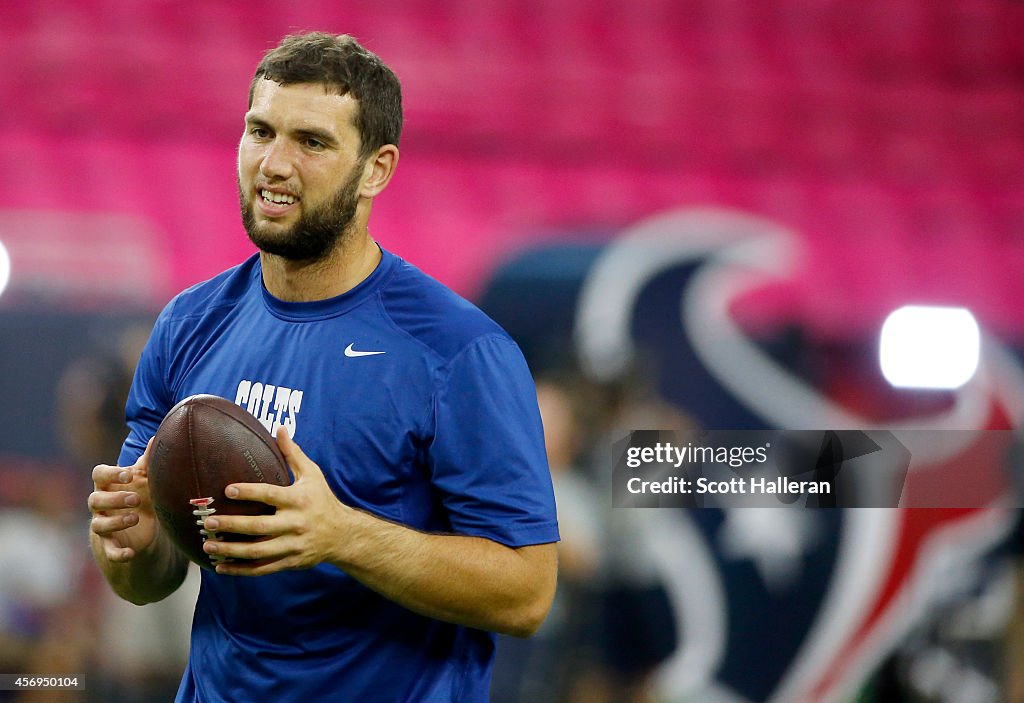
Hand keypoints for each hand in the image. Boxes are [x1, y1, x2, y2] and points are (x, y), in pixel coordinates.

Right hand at [88, 440, 157, 562]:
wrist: (139, 530)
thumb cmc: (139, 497)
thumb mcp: (145, 480)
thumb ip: (148, 462)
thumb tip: (159, 436)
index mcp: (109, 485)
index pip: (98, 474)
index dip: (110, 473)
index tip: (128, 474)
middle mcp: (101, 506)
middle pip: (94, 499)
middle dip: (114, 499)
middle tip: (136, 499)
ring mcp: (103, 526)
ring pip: (98, 524)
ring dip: (116, 521)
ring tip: (135, 518)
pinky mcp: (110, 545)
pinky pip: (108, 551)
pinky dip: (118, 553)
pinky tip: (130, 553)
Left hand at [201, 427, 347, 575]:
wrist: (342, 535)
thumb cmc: (322, 500)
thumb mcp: (312, 474)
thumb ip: (293, 454)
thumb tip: (279, 429)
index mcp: (298, 500)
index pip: (270, 495)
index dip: (249, 492)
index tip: (227, 490)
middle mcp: (294, 524)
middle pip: (259, 527)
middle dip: (232, 525)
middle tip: (209, 522)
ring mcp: (291, 546)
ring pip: (257, 552)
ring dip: (230, 551)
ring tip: (208, 545)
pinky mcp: (289, 561)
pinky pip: (262, 568)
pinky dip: (240, 570)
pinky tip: (220, 568)